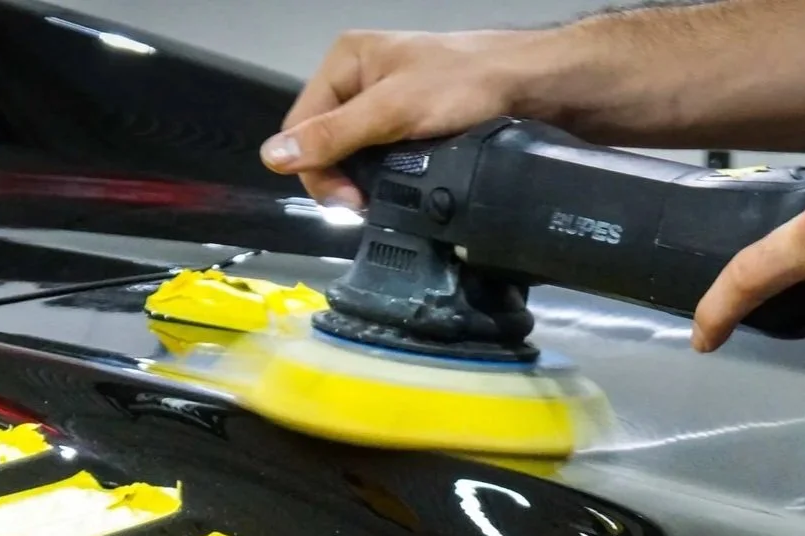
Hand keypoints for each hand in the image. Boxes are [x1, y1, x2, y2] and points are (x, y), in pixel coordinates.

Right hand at [262, 30, 543, 208]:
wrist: (530, 85)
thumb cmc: (465, 85)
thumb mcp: (393, 110)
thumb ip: (335, 134)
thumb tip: (273, 156)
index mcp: (345, 61)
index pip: (300, 124)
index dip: (314, 168)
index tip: (348, 201)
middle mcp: (359, 78)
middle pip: (323, 141)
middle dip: (340, 177)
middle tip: (366, 205)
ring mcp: (384, 100)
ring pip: (352, 152)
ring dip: (363, 179)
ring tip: (384, 198)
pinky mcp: (408, 122)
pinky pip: (379, 154)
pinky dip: (385, 175)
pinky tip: (399, 187)